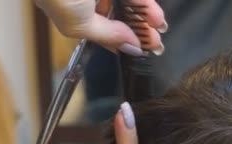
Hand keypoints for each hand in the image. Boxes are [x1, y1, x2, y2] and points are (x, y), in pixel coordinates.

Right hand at [35, 0, 166, 55]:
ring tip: (159, 24)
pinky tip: (152, 12)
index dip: (123, 40)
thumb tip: (131, 49)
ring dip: (143, 13)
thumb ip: (108, 36)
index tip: (142, 49)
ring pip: (125, 2)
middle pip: (118, 14)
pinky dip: (142, 2)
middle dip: (138, 27)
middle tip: (155, 40)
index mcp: (72, 11)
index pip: (103, 29)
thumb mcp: (78, 25)